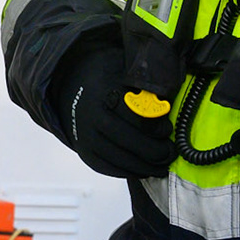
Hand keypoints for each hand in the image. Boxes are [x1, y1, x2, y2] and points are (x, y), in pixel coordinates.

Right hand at [53, 45, 173, 177]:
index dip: (158, 127)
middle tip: (170, 151)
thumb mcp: (122, 67)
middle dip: (156, 151)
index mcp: (104, 94)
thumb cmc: (104, 77)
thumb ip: (143, 79)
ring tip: (162, 165)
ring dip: (147, 166)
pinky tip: (144, 169)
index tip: (168, 128)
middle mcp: (91, 117)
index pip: (137, 118)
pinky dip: (130, 172)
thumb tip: (168, 94)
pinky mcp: (85, 152)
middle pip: (131, 142)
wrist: (68, 87)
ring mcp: (86, 137)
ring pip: (122, 160)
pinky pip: (110, 169)